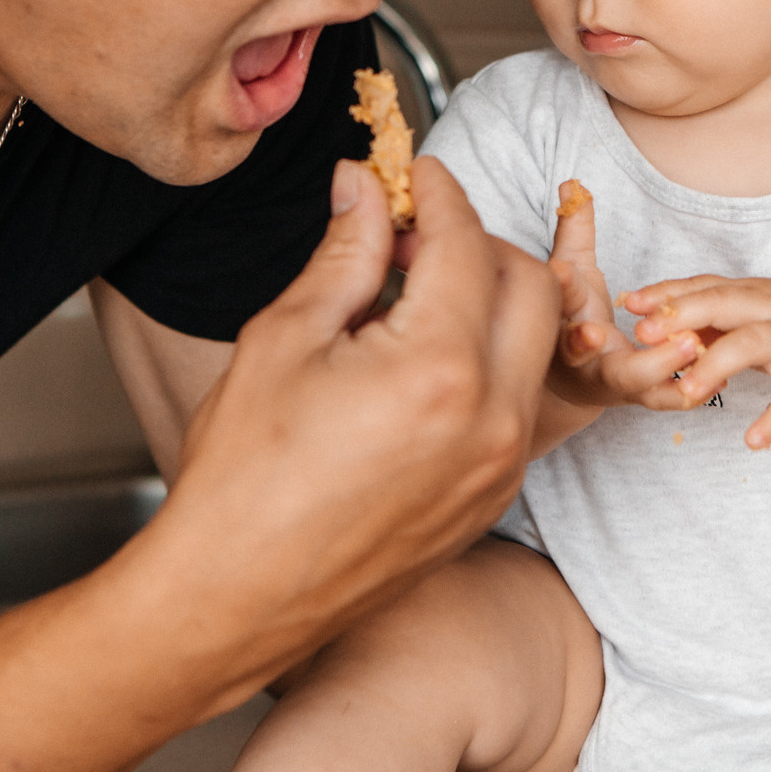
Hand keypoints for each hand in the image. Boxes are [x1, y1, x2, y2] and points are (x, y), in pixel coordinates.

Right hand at [146, 157, 560, 689]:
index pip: (467, 243)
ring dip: (489, 301)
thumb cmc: (243, 480)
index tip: (417, 174)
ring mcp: (501, 464)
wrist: (236, 597)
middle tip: (414, 235)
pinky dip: (486, 360)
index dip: (441, 193)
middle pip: (529, 284)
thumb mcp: (284, 340)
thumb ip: (344, 256)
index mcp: (439, 369)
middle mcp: (492, 418)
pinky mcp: (493, 495)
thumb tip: (365, 190)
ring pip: (533, 344)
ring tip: (408, 300)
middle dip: (479, 242)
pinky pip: (517, 402)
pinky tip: (416, 361)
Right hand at [545, 180, 699, 408]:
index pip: (559, 308)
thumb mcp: (570, 270)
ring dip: (671, 371)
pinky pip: (667, 398)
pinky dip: (692, 388)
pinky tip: (719, 375)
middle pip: (609, 366)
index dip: (560, 290)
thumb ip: (574, 229)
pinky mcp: (644, 395)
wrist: (574, 375)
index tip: (566, 273)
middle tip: (676, 336)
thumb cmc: (574, 314)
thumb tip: (574, 184)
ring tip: (697, 347)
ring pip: (643, 389)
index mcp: (561, 329)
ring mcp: (617, 385)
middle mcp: (587, 365)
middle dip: (643, 357)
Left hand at [623, 274, 770, 449]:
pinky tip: (753, 441)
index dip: (666, 292)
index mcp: (750, 292)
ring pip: (750, 344)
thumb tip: (650, 318)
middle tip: (645, 337)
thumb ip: (709, 317)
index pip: (704, 286)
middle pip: (722, 304)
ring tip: (685, 391)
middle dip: (681, 316)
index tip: (629, 302)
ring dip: (715, 366)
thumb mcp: (753, 313)